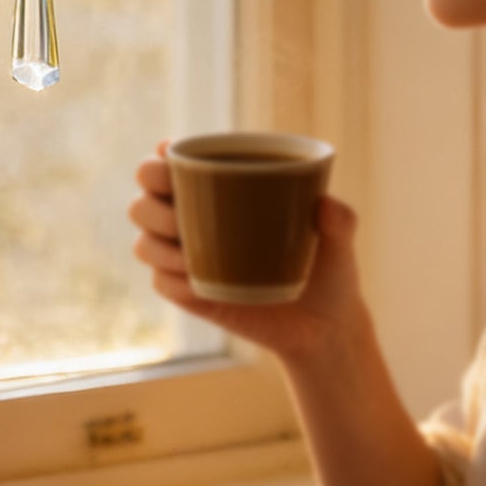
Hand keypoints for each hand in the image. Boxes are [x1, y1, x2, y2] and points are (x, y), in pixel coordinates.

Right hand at [128, 142, 369, 368]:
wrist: (324, 329)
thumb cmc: (329, 271)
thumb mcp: (341, 243)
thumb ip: (341, 220)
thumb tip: (325, 205)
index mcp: (220, 190)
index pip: (174, 161)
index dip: (160, 156)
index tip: (169, 156)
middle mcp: (194, 217)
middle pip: (144, 197)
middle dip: (151, 202)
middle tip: (178, 217)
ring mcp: (187, 257)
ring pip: (144, 240)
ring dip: (156, 244)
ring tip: (188, 258)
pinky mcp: (189, 294)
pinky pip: (160, 283)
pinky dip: (169, 280)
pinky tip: (193, 283)